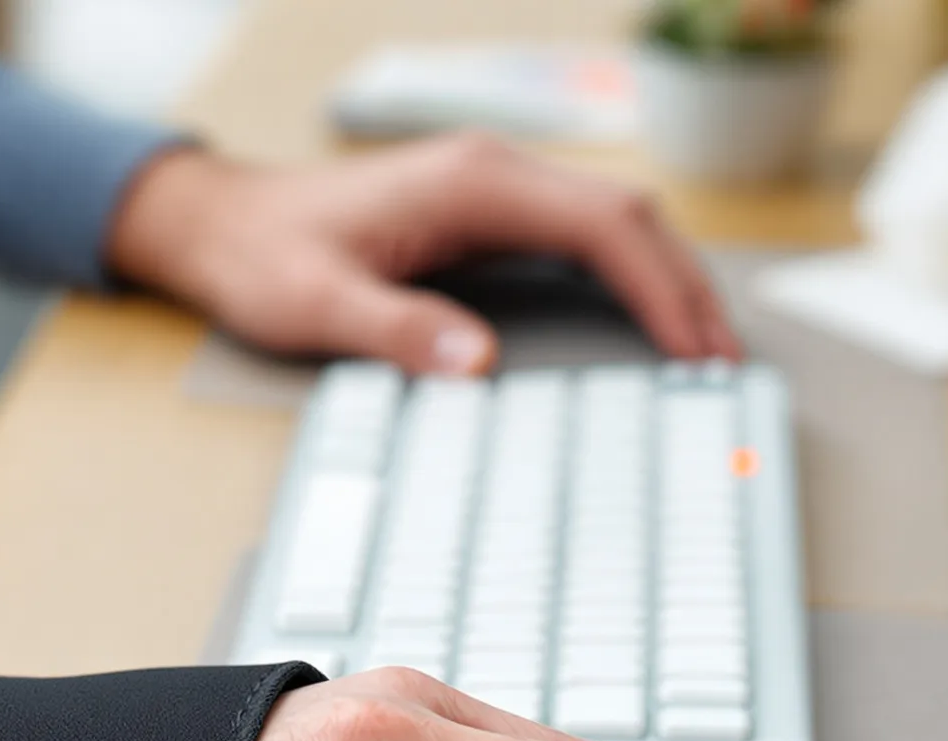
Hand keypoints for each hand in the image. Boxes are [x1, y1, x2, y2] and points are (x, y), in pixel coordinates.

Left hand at [104, 134, 741, 375]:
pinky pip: (578, 234)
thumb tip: (479, 361)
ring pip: (611, 220)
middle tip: (724, 360)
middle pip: (625, 215)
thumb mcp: (317, 307)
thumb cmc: (264, 259)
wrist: (223, 226)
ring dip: (663, 276)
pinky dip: (624, 274)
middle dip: (683, 285)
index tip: (694, 346)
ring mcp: (492, 187)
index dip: (659, 286)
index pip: (601, 224)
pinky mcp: (483, 211)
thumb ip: (398, 331)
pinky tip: (644, 319)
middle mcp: (492, 172)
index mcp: (470, 183)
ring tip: (704, 347)